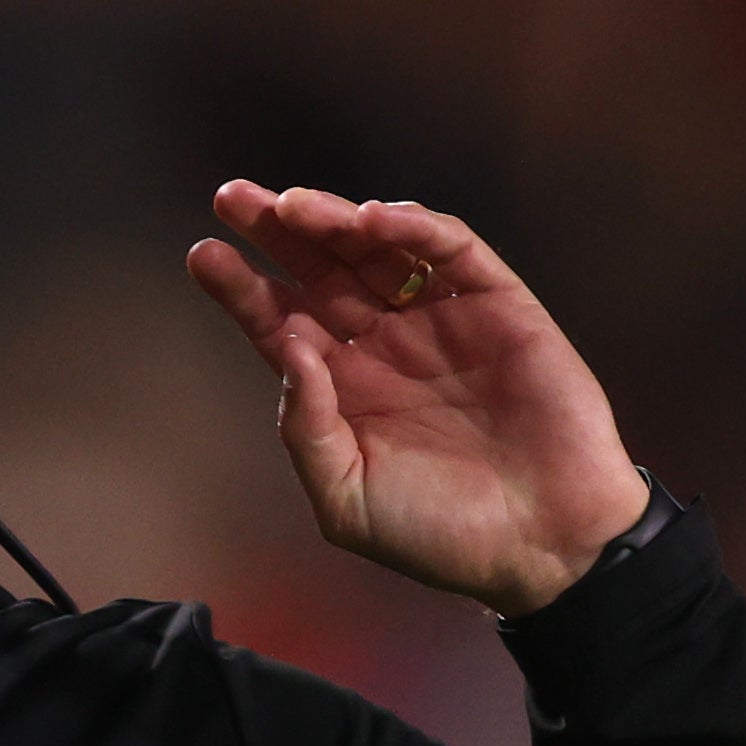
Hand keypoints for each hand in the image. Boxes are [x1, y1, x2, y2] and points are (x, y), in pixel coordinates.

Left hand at [187, 183, 646, 615]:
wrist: (542, 545)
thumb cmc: (441, 536)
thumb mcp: (346, 500)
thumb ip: (307, 429)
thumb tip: (287, 347)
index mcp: (344, 388)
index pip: (281, 322)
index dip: (242, 289)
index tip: (203, 255)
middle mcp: (386, 345)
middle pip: (319, 270)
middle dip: (276, 230)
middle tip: (233, 199)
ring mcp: (440, 320)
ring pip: (377, 248)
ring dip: (333, 219)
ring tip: (293, 206)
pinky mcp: (498, 305)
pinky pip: (451, 250)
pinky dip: (413, 227)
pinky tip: (373, 219)